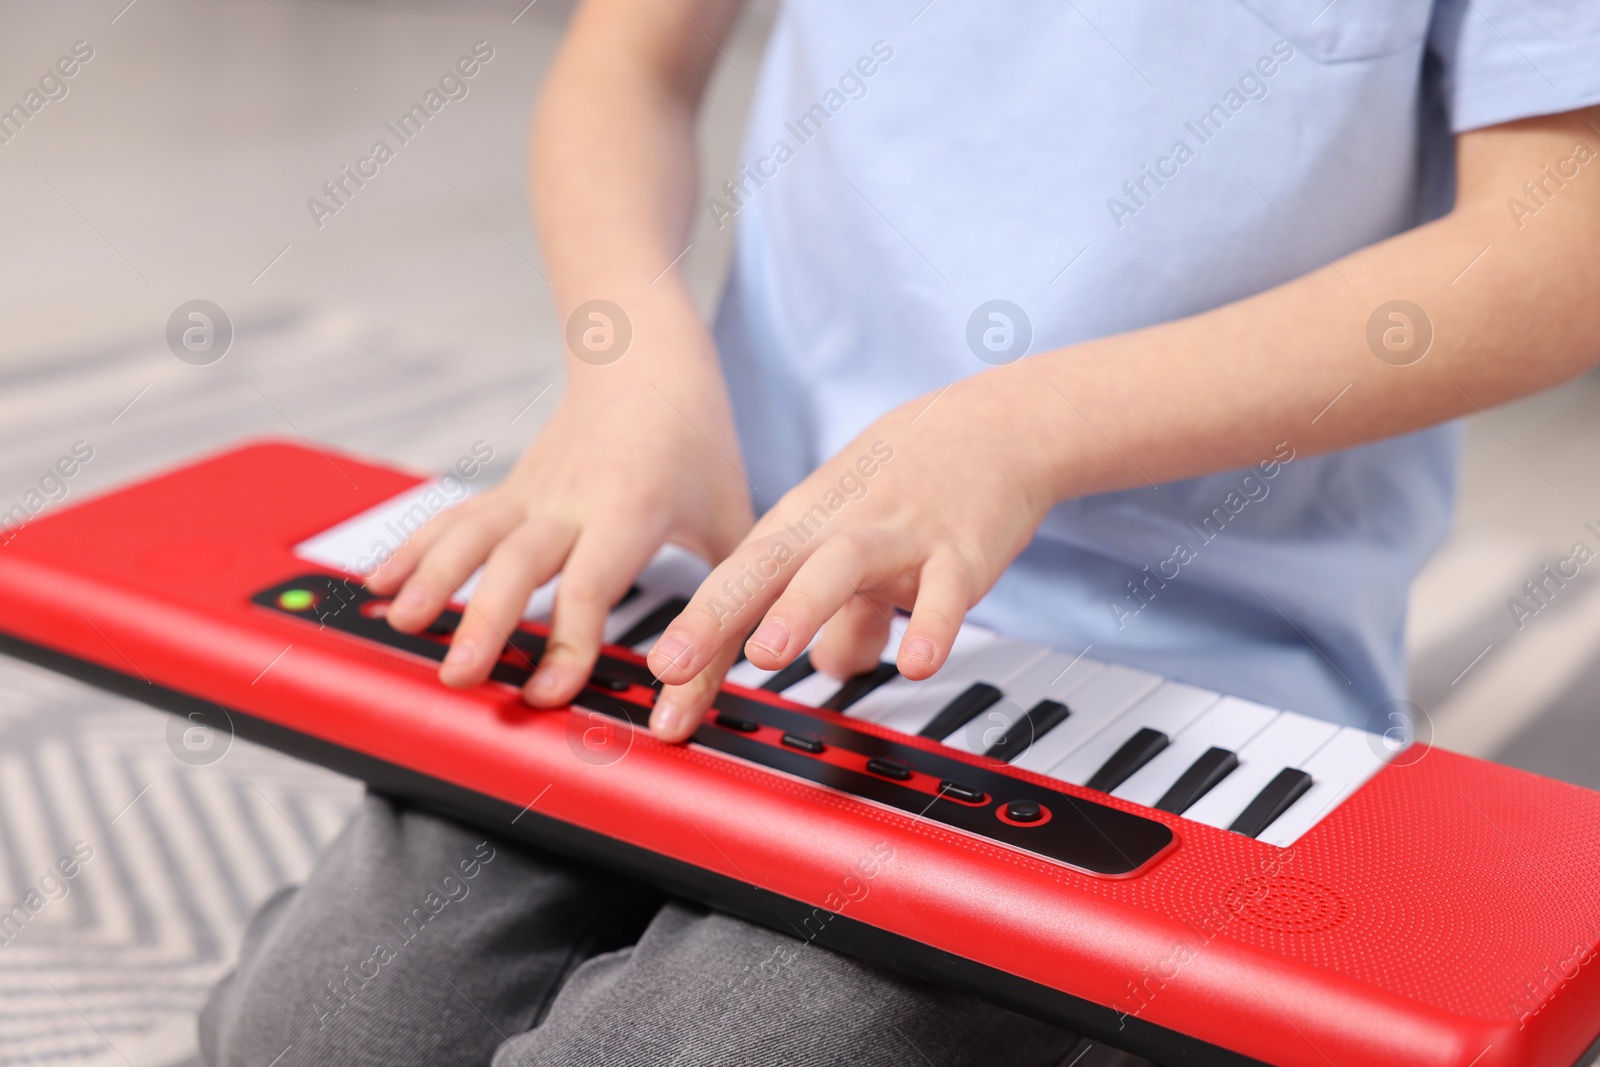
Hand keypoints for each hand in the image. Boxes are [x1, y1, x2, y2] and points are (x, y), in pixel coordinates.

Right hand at [367, 321, 752, 708]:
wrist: (646, 357)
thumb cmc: (695, 438)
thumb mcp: (732, 514)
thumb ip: (736, 590)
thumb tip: (749, 656)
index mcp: (630, 511)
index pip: (592, 586)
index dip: (568, 643)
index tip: (547, 693)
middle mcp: (572, 501)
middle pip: (516, 564)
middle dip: (483, 621)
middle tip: (459, 674)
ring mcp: (532, 492)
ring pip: (473, 535)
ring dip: (432, 579)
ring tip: (402, 625)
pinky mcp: (510, 490)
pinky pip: (455, 519)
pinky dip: (413, 549)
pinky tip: (380, 584)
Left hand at [644, 369, 1062, 740]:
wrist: (1001, 422)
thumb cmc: (916, 478)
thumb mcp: (858, 540)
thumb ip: (845, 613)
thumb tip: (835, 667)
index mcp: (800, 527)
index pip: (733, 589)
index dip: (695, 645)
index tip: (660, 705)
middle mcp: (836, 528)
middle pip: (762, 569)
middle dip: (712, 618)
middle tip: (670, 668)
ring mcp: (897, 537)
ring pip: (839, 569)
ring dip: (799, 609)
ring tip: (767, 655)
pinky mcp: (960, 549)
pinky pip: (943, 592)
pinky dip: (930, 626)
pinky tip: (917, 663)